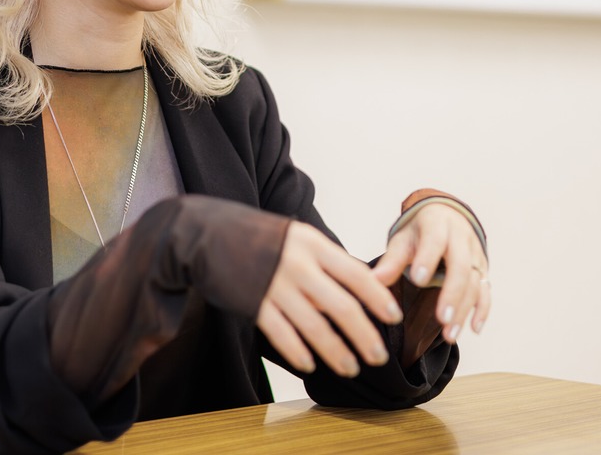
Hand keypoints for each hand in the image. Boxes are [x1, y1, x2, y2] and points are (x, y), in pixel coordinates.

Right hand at [256, 222, 402, 376]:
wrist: (206, 233)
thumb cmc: (258, 236)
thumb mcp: (297, 236)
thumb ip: (326, 259)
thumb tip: (362, 283)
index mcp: (313, 244)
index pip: (356, 274)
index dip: (378, 298)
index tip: (394, 317)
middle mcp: (297, 265)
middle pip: (342, 307)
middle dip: (365, 336)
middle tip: (378, 356)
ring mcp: (274, 286)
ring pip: (315, 327)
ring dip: (336, 352)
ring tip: (351, 368)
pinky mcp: (253, 304)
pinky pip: (283, 335)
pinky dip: (299, 353)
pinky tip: (310, 364)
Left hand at [373, 203, 490, 342]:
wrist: (446, 216)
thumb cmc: (420, 231)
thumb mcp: (403, 239)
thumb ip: (391, 260)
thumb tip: (374, 281)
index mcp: (437, 225)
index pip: (435, 240)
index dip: (428, 259)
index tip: (418, 280)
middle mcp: (461, 238)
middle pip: (461, 266)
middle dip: (452, 294)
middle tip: (441, 318)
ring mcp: (475, 254)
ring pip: (475, 282)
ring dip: (464, 309)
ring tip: (449, 334)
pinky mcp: (482, 269)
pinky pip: (486, 290)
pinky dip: (482, 310)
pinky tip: (473, 329)